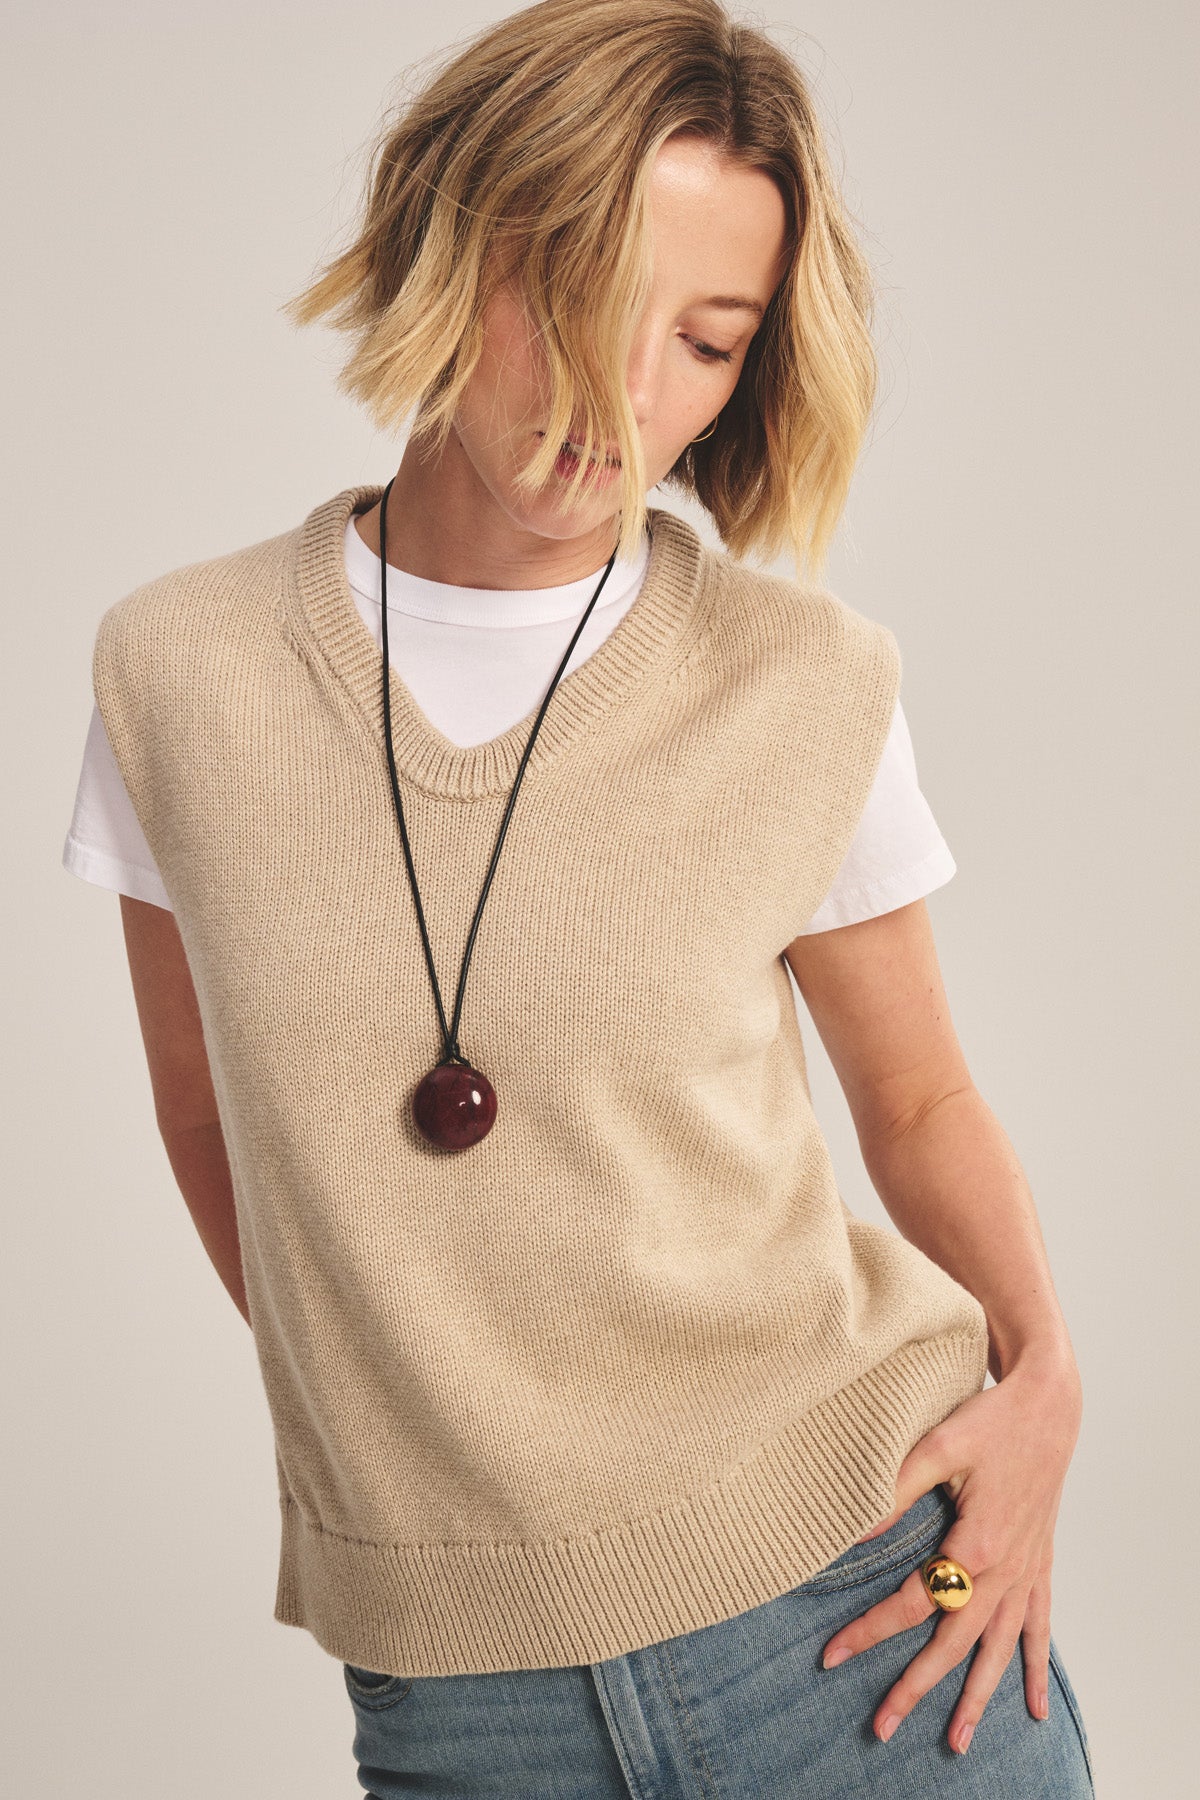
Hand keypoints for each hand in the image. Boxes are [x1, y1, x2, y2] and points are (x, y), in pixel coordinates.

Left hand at [819, 1345, 1082, 1755]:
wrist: (1048, 1406)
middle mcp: (1006, 1570)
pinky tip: (1033, 1706)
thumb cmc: (991, 1421)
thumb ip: (893, 1490)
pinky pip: (1040, 1628)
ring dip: (978, 1698)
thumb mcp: (938, 1447)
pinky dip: (1034, 1668)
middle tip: (882, 1726)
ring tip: (957, 1741)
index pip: (913, 1603)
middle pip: (956, 1644)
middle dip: (917, 1688)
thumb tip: (853, 1531)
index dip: (869, 1631)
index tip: (831, 1655)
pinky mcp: (1040, 1565)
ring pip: (999, 1649)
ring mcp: (1027, 1573)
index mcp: (977, 1545)